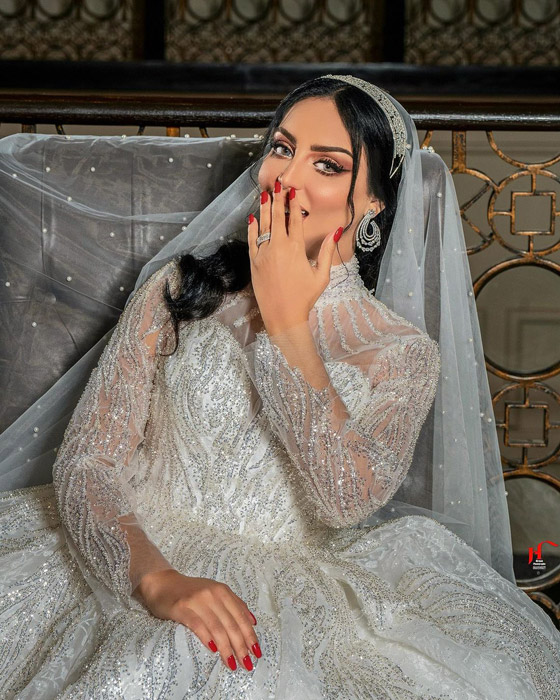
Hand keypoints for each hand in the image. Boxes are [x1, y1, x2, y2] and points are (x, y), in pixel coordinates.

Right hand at [135, 569, 260, 671]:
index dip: (250, 635)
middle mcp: (212, 594)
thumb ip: (233, 604)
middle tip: (247, 663)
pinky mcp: (182, 608)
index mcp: (223, 591)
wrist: (163, 583)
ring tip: (232, 663)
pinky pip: (198, 625)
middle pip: (231, 623)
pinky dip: (207, 638)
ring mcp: (197, 601)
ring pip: (217, 627)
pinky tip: (214, 650)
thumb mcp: (215, 592)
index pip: (241, 616)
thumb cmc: (190, 591)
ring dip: (227, 648)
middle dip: (241, 645)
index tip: (256, 651)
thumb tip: (253, 622)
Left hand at [248, 180, 342, 335]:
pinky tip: (253, 217)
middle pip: (277, 216)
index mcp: (296, 248)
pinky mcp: (254, 262)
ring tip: (264, 194)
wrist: (282, 316)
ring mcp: (264, 253)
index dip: (293, 203)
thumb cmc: (304, 298)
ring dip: (264, 208)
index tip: (293, 190)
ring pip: (263, 225)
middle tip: (277, 183)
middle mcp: (278, 247)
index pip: (295, 219)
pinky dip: (252, 227)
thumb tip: (336, 231)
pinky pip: (252, 239)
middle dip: (277, 198)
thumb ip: (326, 252)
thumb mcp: (321, 276)